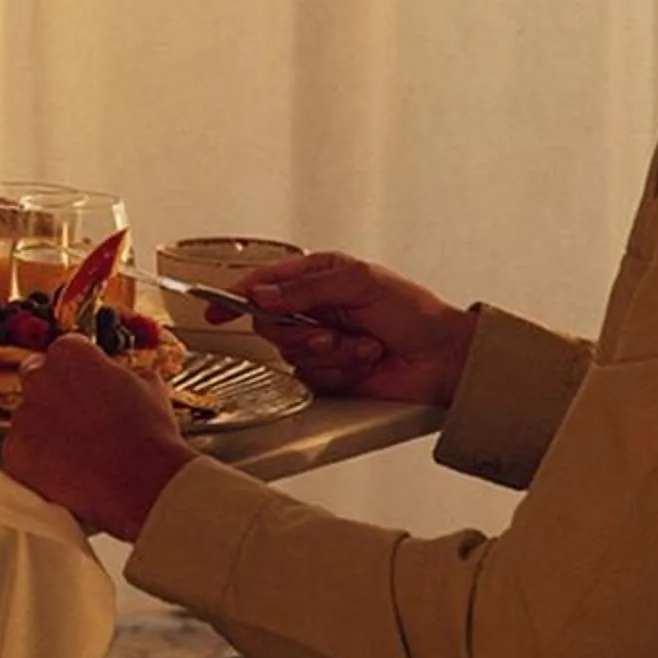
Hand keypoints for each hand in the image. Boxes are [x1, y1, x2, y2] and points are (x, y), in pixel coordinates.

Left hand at [2, 337, 195, 539]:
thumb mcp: (150, 387)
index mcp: (70, 353)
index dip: (79, 372)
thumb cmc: (151, 438)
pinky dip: (37, 462)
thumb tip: (120, 376)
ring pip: (28, 419)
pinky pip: (20, 452)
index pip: (64, 352)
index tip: (88, 387)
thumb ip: (123, 373)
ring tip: (80, 453)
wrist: (146, 485)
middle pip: (37, 379)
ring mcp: (23, 415)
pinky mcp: (14, 451)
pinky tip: (67, 471)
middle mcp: (38, 377)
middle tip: (79, 420)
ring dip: (46, 431)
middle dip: (54, 395)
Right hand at [227, 251, 473, 406]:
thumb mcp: (358, 283)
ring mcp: (321, 344)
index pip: (262, 284)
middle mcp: (313, 311)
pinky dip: (340, 371)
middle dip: (300, 332)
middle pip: (269, 324)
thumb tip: (259, 293)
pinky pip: (311, 378)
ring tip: (362, 346)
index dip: (234, 295)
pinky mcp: (331, 375)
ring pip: (291, 354)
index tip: (212, 308)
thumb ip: (304, 288)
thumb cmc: (413, 311)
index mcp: (316, 279)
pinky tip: (365, 361)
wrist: (445, 357)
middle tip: (328, 334)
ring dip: (330, 353)